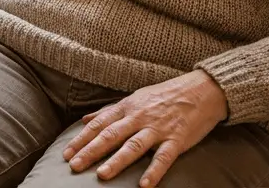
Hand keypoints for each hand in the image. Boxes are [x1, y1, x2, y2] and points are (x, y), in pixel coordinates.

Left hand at [63, 70, 227, 186]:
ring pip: (133, 146)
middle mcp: (139, 117)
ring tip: (102, 174)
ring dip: (117, 161)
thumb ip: (109, 110)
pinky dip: (154, 171)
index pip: (99, 124)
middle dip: (91, 151)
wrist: (201, 90)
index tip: (67, 153)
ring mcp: (157, 129)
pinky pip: (163, 157)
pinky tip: (144, 185)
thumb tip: (85, 119)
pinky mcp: (177, 140)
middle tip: (75, 165)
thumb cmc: (165, 95)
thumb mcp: (134, 98)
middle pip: (111, 135)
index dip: (81, 139)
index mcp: (127, 107)